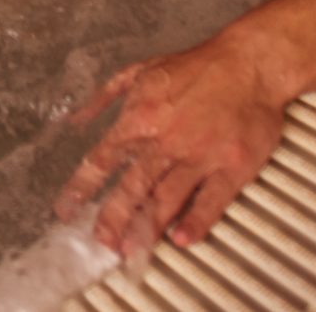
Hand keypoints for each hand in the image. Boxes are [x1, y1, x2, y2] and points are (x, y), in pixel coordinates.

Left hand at [55, 36, 289, 255]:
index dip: (82, 186)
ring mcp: (199, 156)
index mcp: (140, 118)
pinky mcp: (232, 166)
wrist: (248, 65)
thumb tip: (76, 119)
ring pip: (167, 198)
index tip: (67, 209)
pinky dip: (196, 221)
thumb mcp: (140, 71)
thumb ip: (105, 96)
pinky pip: (211, 200)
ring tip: (132, 250)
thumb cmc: (194, 68)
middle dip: (113, 217)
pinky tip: (182, 239)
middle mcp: (166, 141)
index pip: (102, 158)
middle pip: (132, 186)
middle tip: (101, 242)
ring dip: (147, 227)